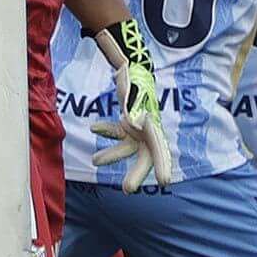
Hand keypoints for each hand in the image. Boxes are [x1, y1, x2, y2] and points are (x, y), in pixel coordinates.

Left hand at [93, 17, 173, 189]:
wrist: (134, 67)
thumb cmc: (134, 78)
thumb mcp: (132, 91)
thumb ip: (132, 107)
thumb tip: (132, 123)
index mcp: (152, 123)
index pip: (159, 149)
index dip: (161, 165)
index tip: (162, 182)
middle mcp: (148, 129)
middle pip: (147, 155)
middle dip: (137, 172)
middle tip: (128, 189)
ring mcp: (138, 128)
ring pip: (128, 148)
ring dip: (113, 155)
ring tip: (95, 161)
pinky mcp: (128, 124)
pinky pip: (118, 134)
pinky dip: (108, 133)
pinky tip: (95, 129)